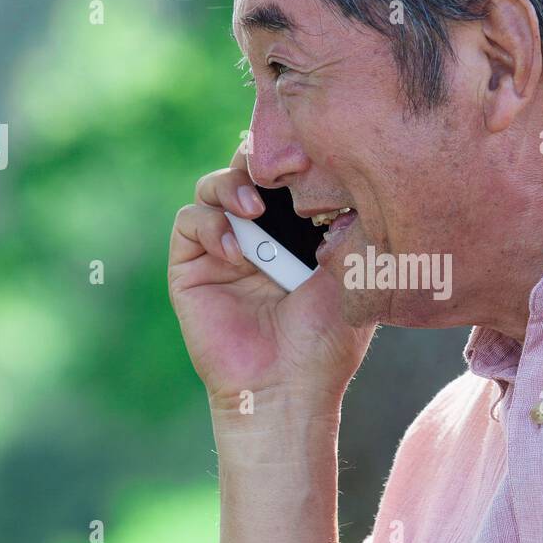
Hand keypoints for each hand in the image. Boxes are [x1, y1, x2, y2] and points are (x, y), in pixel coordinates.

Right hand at [168, 138, 375, 412]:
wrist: (287, 389)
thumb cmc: (327, 341)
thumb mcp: (352, 274)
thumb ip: (351, 225)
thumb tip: (351, 175)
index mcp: (298, 231)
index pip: (288, 176)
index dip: (294, 156)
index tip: (313, 153)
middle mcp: (259, 234)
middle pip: (248, 169)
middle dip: (261, 161)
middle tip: (280, 170)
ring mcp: (223, 248)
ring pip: (214, 186)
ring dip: (232, 186)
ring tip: (255, 209)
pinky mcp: (190, 267)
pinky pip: (189, 221)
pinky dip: (211, 225)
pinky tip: (236, 253)